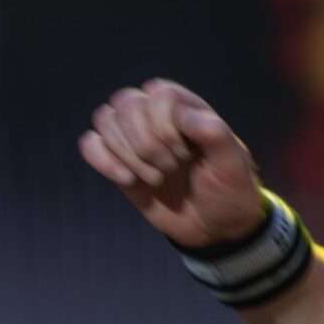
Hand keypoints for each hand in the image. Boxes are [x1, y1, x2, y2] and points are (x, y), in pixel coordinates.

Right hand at [79, 79, 263, 247]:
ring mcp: (132, 137)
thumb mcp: (234, 166)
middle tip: (171, 168)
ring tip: (156, 178)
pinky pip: (89, 144)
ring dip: (127, 153)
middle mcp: (155, 115)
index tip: (186, 154)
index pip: (158, 94)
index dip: (166, 124)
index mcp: (185, 107)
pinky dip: (102, 160)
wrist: (216, 228)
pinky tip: (128, 180)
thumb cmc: (229, 192)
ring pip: (104, 119)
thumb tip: (184, 114)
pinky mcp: (117, 160)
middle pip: (126, 103)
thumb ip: (215, 134)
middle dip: (147, 143)